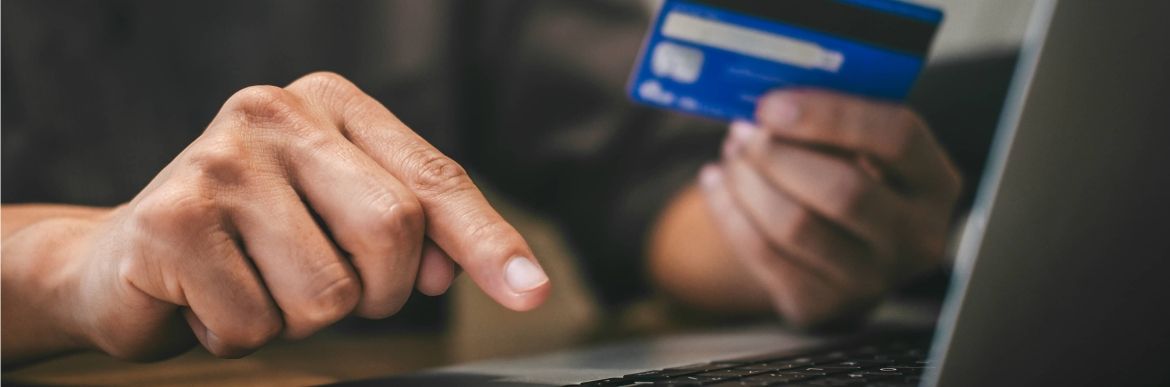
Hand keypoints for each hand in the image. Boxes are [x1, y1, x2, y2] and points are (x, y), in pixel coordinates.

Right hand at [2, 72, 549, 361]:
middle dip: (373, 291)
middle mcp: (274, 112)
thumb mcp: (340, 218)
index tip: (531, 292)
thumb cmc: (253, 240)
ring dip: (299, 318)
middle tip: (325, 285)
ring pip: (327, 292)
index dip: (486, 240)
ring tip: (255, 283)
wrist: (126, 259)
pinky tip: (209, 297)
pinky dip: (241, 334)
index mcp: (330, 104)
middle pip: (391, 230)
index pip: (432, 178)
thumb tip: (474, 271)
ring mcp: (219, 160)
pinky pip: (256, 323)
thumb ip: (414, 233)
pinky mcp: (171, 218)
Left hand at [698, 89, 960, 326]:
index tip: (773, 103)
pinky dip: (728, 210)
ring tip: (733, 153)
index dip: (830, 115)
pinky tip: (717, 181)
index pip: (898, 137)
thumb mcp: (861, 147)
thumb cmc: (849, 176)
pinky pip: (762, 253)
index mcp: (935, 183)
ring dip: (748, 181)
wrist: (839, 252)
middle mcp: (916, 238)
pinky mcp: (820, 305)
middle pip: (843, 190)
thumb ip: (833, 120)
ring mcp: (870, 280)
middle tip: (744, 130)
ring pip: (794, 226)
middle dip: (778, 154)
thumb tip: (770, 98)